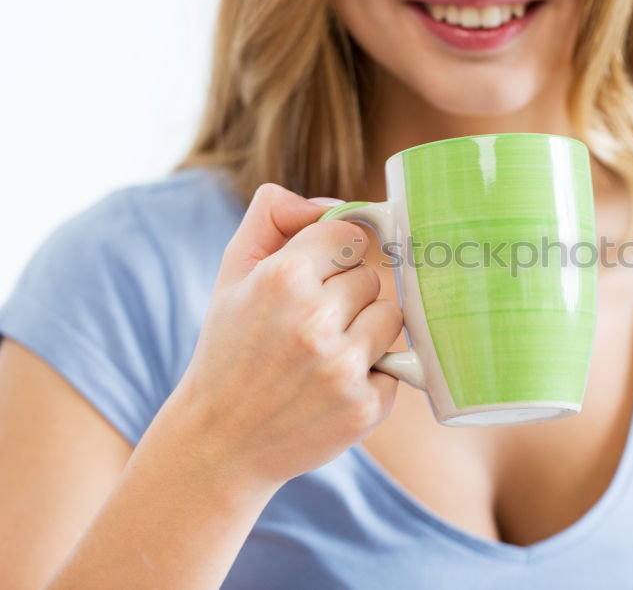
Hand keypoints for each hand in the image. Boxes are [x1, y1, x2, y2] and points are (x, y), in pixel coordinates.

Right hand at [161, 183, 402, 489]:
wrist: (220, 443)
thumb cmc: (229, 350)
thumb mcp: (232, 273)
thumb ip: (274, 217)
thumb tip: (336, 205)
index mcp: (283, 278)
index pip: (350, 236)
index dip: (332, 257)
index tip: (314, 279)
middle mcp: (315, 320)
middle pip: (372, 279)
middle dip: (346, 298)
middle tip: (307, 328)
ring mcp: (344, 367)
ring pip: (391, 317)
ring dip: (366, 332)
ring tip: (323, 356)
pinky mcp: (367, 407)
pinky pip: (396, 365)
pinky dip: (372, 374)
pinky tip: (331, 388)